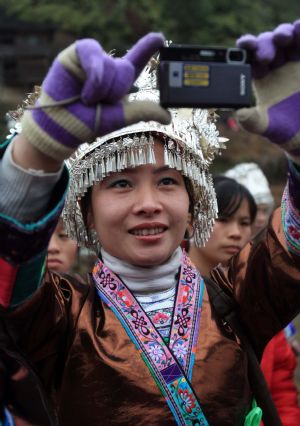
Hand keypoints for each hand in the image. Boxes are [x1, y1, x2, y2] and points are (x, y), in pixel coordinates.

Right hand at [21, 33, 170, 161]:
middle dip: (115, 91)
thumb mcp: (121, 117)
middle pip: (125, 69)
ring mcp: (93, 60)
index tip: (160, 38)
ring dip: (102, 89)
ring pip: (110, 64)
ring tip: (87, 100)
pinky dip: (94, 76)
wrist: (62, 126)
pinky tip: (85, 92)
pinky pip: (94, 55)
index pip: (136, 61)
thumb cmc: (88, 123)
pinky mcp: (77, 54)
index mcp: (118, 82)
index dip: (147, 47)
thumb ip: (144, 111)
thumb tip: (168, 117)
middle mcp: (107, 68)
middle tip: (98, 104)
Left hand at [235, 21, 299, 164]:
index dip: (246, 47)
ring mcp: (292, 61)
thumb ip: (251, 120)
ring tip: (283, 37)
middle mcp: (274, 65)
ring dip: (282, 33)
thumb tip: (238, 113)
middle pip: (266, 44)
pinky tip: (299, 27)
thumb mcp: (263, 126)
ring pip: (286, 39)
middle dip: (264, 45)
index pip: (249, 57)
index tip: (243, 45)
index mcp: (258, 77)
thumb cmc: (280, 129)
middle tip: (266, 57)